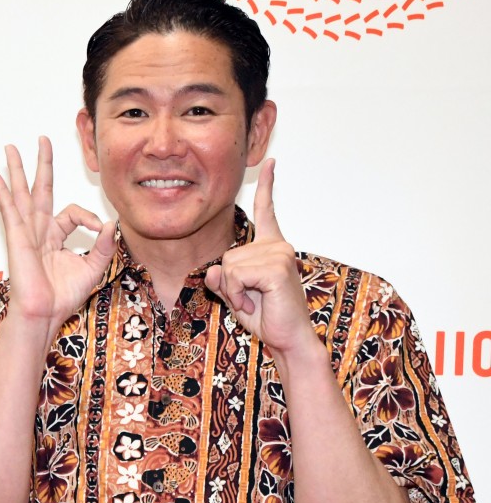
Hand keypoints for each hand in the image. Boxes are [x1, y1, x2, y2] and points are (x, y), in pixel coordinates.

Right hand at [0, 136, 115, 339]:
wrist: (44, 313)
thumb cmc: (63, 296)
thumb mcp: (94, 267)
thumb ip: (105, 245)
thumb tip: (112, 222)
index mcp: (55, 237)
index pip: (73, 213)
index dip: (91, 218)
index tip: (101, 229)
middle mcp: (39, 230)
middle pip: (40, 189)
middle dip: (41, 164)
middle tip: (42, 140)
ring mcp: (26, 231)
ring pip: (22, 192)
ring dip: (16, 168)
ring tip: (10, 147)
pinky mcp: (17, 236)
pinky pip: (9, 208)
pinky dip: (1, 189)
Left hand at [204, 159, 316, 355]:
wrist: (288, 339)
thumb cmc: (267, 317)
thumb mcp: (235, 296)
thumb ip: (222, 281)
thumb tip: (213, 271)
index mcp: (271, 248)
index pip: (267, 212)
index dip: (268, 186)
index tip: (271, 163)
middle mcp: (278, 246)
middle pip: (227, 256)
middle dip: (230, 284)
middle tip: (251, 300)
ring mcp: (279, 254)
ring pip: (228, 266)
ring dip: (234, 291)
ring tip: (256, 302)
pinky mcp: (277, 266)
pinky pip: (235, 275)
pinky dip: (238, 295)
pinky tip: (257, 303)